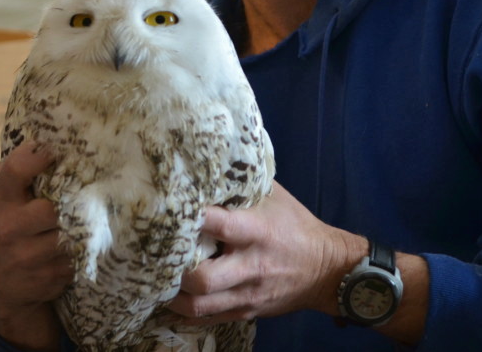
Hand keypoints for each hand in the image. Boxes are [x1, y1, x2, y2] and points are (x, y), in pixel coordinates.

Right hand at [0, 141, 72, 350]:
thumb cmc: (4, 225)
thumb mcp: (0, 197)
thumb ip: (15, 170)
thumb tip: (47, 139)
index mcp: (0, 200)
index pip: (15, 171)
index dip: (37, 156)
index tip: (55, 150)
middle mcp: (10, 229)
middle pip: (54, 207)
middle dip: (70, 203)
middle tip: (81, 196)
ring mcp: (28, 258)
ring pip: (72, 233)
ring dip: (81, 228)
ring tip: (81, 222)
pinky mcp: (48, 278)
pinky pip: (79, 257)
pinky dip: (81, 250)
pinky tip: (74, 247)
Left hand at [166, 182, 364, 323]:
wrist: (328, 269)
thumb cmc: (293, 224)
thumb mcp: (272, 197)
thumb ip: (239, 184)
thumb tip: (204, 162)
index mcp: (256, 231)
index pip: (219, 225)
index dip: (190, 219)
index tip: (164, 210)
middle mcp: (250, 265)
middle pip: (204, 278)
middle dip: (175, 269)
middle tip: (153, 254)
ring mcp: (247, 293)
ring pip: (201, 305)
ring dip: (173, 296)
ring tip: (153, 279)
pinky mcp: (245, 311)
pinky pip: (208, 319)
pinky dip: (185, 312)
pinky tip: (168, 299)